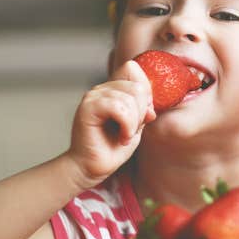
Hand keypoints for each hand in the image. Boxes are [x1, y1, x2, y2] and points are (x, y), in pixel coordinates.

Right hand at [66, 60, 156, 187]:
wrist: (92, 167)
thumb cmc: (112, 147)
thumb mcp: (136, 125)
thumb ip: (143, 108)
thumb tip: (150, 104)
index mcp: (113, 89)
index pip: (133, 70)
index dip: (145, 94)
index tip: (140, 117)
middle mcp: (102, 89)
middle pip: (137, 86)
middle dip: (141, 112)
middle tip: (130, 130)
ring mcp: (93, 96)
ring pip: (130, 97)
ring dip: (133, 122)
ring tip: (124, 135)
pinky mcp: (88, 108)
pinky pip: (118, 107)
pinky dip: (126, 125)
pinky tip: (121, 136)